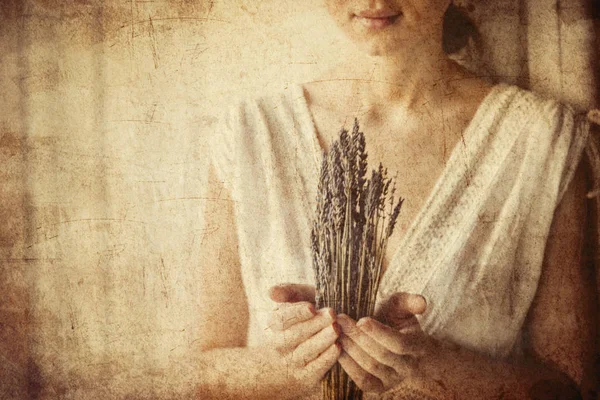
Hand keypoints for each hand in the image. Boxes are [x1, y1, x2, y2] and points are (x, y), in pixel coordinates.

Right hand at [262, 284, 341, 398]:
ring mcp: (291, 364)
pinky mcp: (306, 378)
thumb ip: (288, 292)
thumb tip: (272, 292)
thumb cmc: (308, 317)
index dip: (297, 313)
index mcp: (275, 325)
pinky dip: (327, 357)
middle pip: (294, 335)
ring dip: (322, 339)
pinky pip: (316, 367)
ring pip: (306, 351)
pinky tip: (338, 346)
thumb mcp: (300, 299)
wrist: (308, 349)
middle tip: (331, 314)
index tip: (311, 307)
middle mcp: (279, 346)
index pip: (280, 320)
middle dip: (314, 324)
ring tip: (335, 329)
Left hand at [336, 293, 438, 393]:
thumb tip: (422, 303)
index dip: (380, 333)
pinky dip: (348, 365)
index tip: (361, 320)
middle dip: (359, 336)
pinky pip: (363, 380)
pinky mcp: (379, 387)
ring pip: (371, 367)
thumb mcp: (403, 307)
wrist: (396, 340)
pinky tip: (337, 348)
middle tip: (340, 320)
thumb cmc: (397, 320)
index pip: (400, 343)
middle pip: (382, 355)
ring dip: (351, 349)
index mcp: (418, 346)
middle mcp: (408, 367)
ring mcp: (394, 379)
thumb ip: (410, 302)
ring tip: (336, 331)